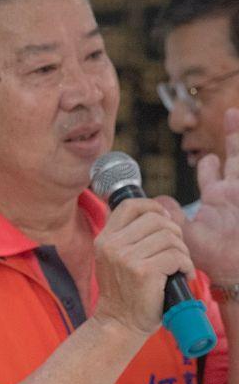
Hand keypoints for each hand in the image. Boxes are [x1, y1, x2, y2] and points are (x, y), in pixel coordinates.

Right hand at [94, 198, 193, 337]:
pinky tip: (181, 276)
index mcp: (104, 240)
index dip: (153, 207)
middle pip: (157, 220)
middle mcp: (112, 246)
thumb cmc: (123, 293)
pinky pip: (177, 256)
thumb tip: (159, 215)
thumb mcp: (114, 260)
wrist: (118, 323)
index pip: (131, 206)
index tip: (163, 221)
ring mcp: (126, 258)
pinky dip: (186, 266)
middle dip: (174, 234)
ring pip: (170, 238)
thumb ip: (127, 238)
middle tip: (174, 252)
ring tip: (177, 267)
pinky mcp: (143, 271)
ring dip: (182, 252)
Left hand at [158, 107, 238, 283]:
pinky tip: (238, 126)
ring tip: (236, 113)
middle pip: (235, 158)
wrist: (237, 271)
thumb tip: (154, 202)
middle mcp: (234, 191)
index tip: (204, 155)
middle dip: (234, 138)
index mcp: (217, 198)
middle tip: (230, 113)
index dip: (208, 164)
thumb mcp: (188, 236)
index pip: (211, 172)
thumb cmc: (215, 258)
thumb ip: (172, 217)